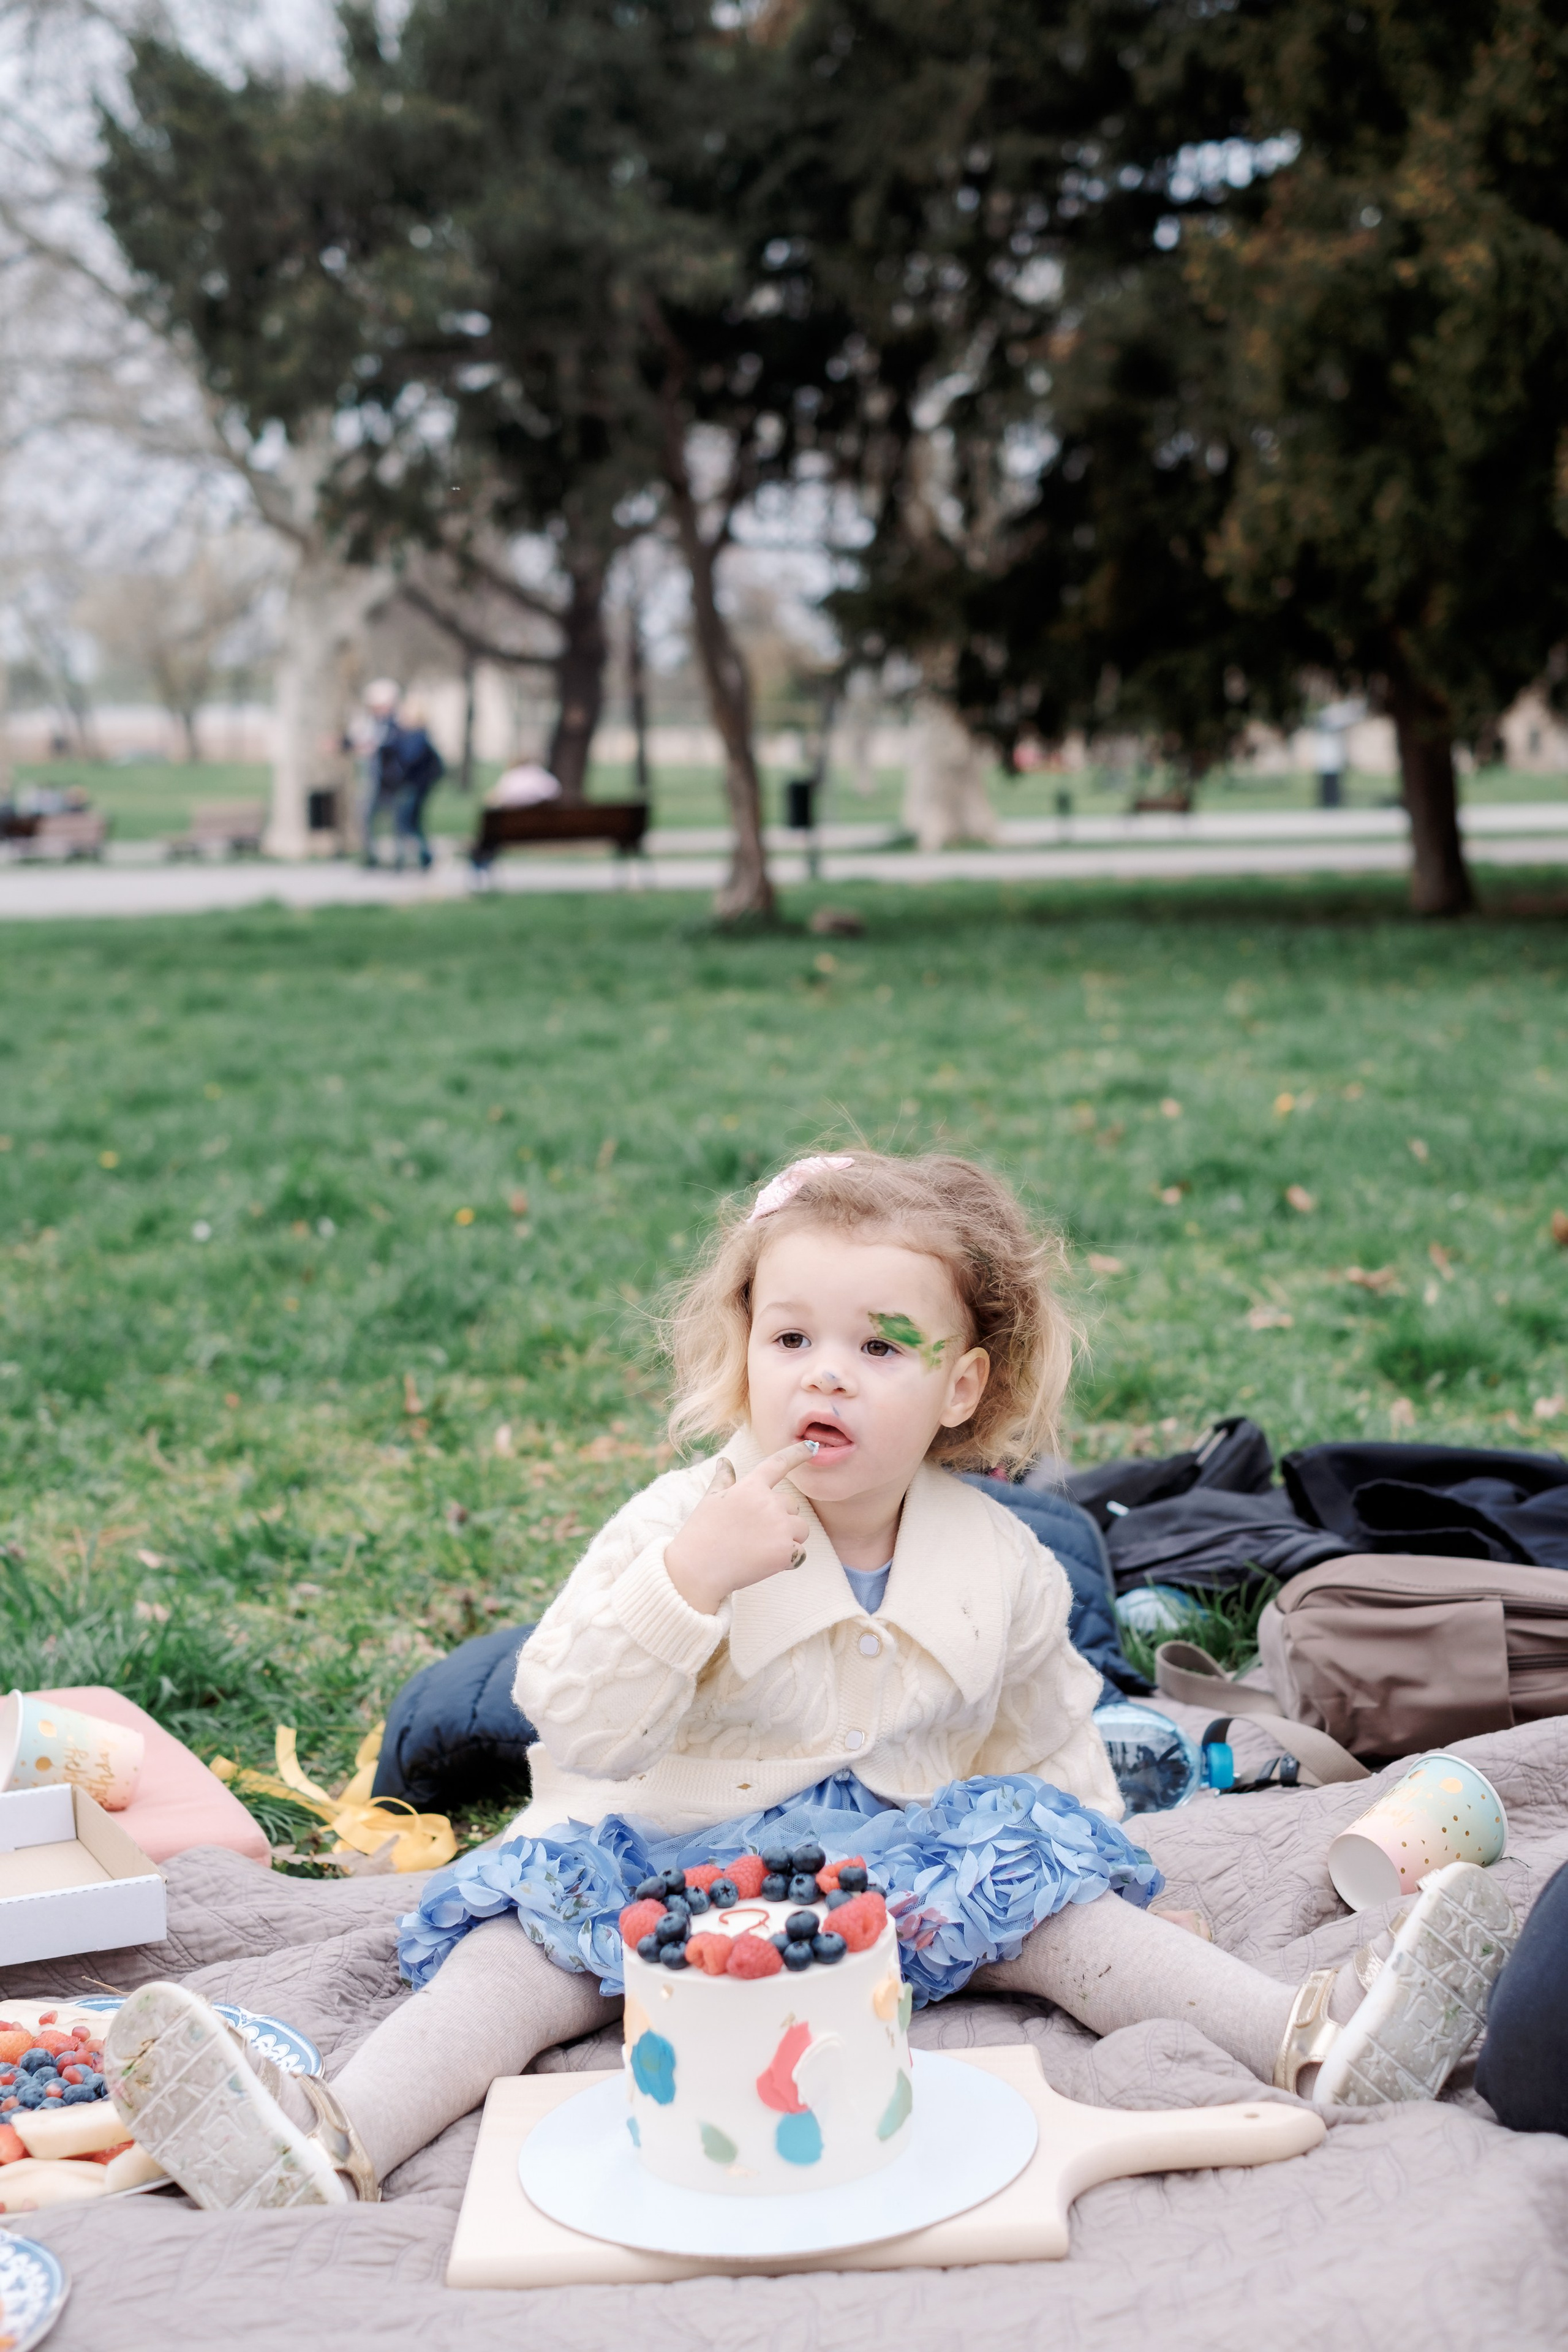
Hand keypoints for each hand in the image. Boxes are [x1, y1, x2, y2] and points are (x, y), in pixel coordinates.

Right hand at [664, 1442, 815, 1614]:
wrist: (697, 1570)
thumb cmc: (701, 1534)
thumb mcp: (710, 1501)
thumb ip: (723, 1480)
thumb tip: (724, 1462)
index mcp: (750, 1487)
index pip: (778, 1463)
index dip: (798, 1453)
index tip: (813, 1446)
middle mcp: (768, 1503)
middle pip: (792, 1506)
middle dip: (781, 1519)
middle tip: (755, 1535)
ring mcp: (779, 1526)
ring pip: (801, 1530)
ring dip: (789, 1539)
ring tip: (761, 1549)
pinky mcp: (785, 1551)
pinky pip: (800, 1554)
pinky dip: (788, 1560)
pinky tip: (765, 1563)